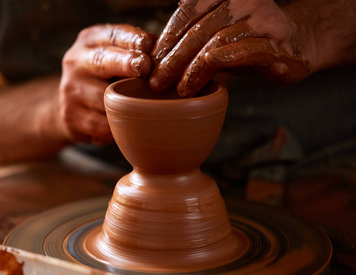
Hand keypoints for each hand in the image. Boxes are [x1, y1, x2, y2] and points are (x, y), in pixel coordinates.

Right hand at [59, 24, 154, 143]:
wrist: (74, 106)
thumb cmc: (107, 77)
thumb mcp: (118, 56)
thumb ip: (138, 51)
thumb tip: (167, 55)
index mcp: (90, 41)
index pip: (112, 35)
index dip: (132, 39)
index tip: (149, 45)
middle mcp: (76, 62)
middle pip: (102, 61)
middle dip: (125, 63)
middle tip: (144, 67)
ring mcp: (71, 90)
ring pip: (103, 98)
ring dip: (127, 104)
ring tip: (145, 107)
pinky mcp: (71, 117)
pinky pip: (101, 125)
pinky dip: (117, 127)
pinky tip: (128, 127)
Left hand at [149, 0, 310, 96]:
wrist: (295, 44)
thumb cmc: (245, 41)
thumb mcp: (213, 33)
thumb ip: (189, 36)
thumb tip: (151, 57)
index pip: (187, 12)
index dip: (166, 39)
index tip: (152, 62)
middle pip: (198, 30)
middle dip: (173, 59)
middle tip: (157, 82)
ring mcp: (263, 17)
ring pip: (216, 42)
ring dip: (192, 68)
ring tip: (179, 88)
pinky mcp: (278, 42)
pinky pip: (245, 52)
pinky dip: (221, 63)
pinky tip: (202, 76)